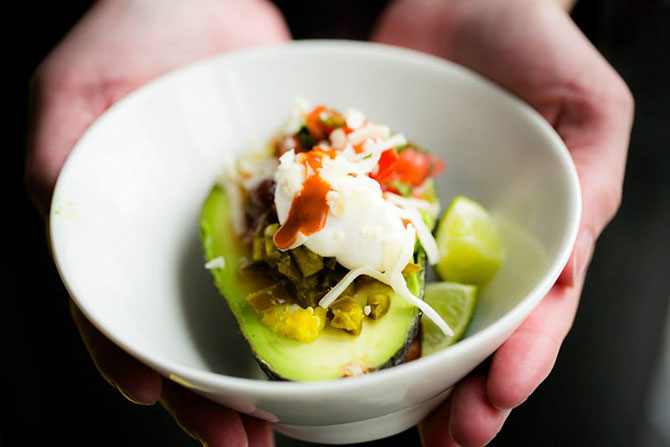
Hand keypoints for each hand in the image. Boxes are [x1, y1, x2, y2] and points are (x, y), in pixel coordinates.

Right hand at [27, 0, 288, 444]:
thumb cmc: (125, 34)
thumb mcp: (70, 93)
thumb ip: (52, 156)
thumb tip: (52, 220)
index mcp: (125, 230)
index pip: (119, 313)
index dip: (136, 361)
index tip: (163, 401)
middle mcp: (185, 238)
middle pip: (191, 329)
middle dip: (214, 390)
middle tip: (247, 439)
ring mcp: (245, 222)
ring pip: (258, 307)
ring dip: (275, 367)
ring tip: (294, 414)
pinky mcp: (294, 197)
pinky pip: (315, 253)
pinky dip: (328, 296)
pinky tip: (346, 331)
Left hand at [373, 0, 632, 444]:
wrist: (458, 4)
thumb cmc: (534, 46)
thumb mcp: (588, 106)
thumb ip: (592, 174)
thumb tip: (581, 246)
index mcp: (537, 233)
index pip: (536, 309)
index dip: (523, 357)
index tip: (499, 396)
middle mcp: (477, 242)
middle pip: (475, 330)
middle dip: (464, 389)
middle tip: (445, 440)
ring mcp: (419, 227)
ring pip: (412, 310)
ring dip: (404, 368)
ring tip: (388, 416)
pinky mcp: (370, 202)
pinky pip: (352, 253)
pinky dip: (341, 296)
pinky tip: (327, 333)